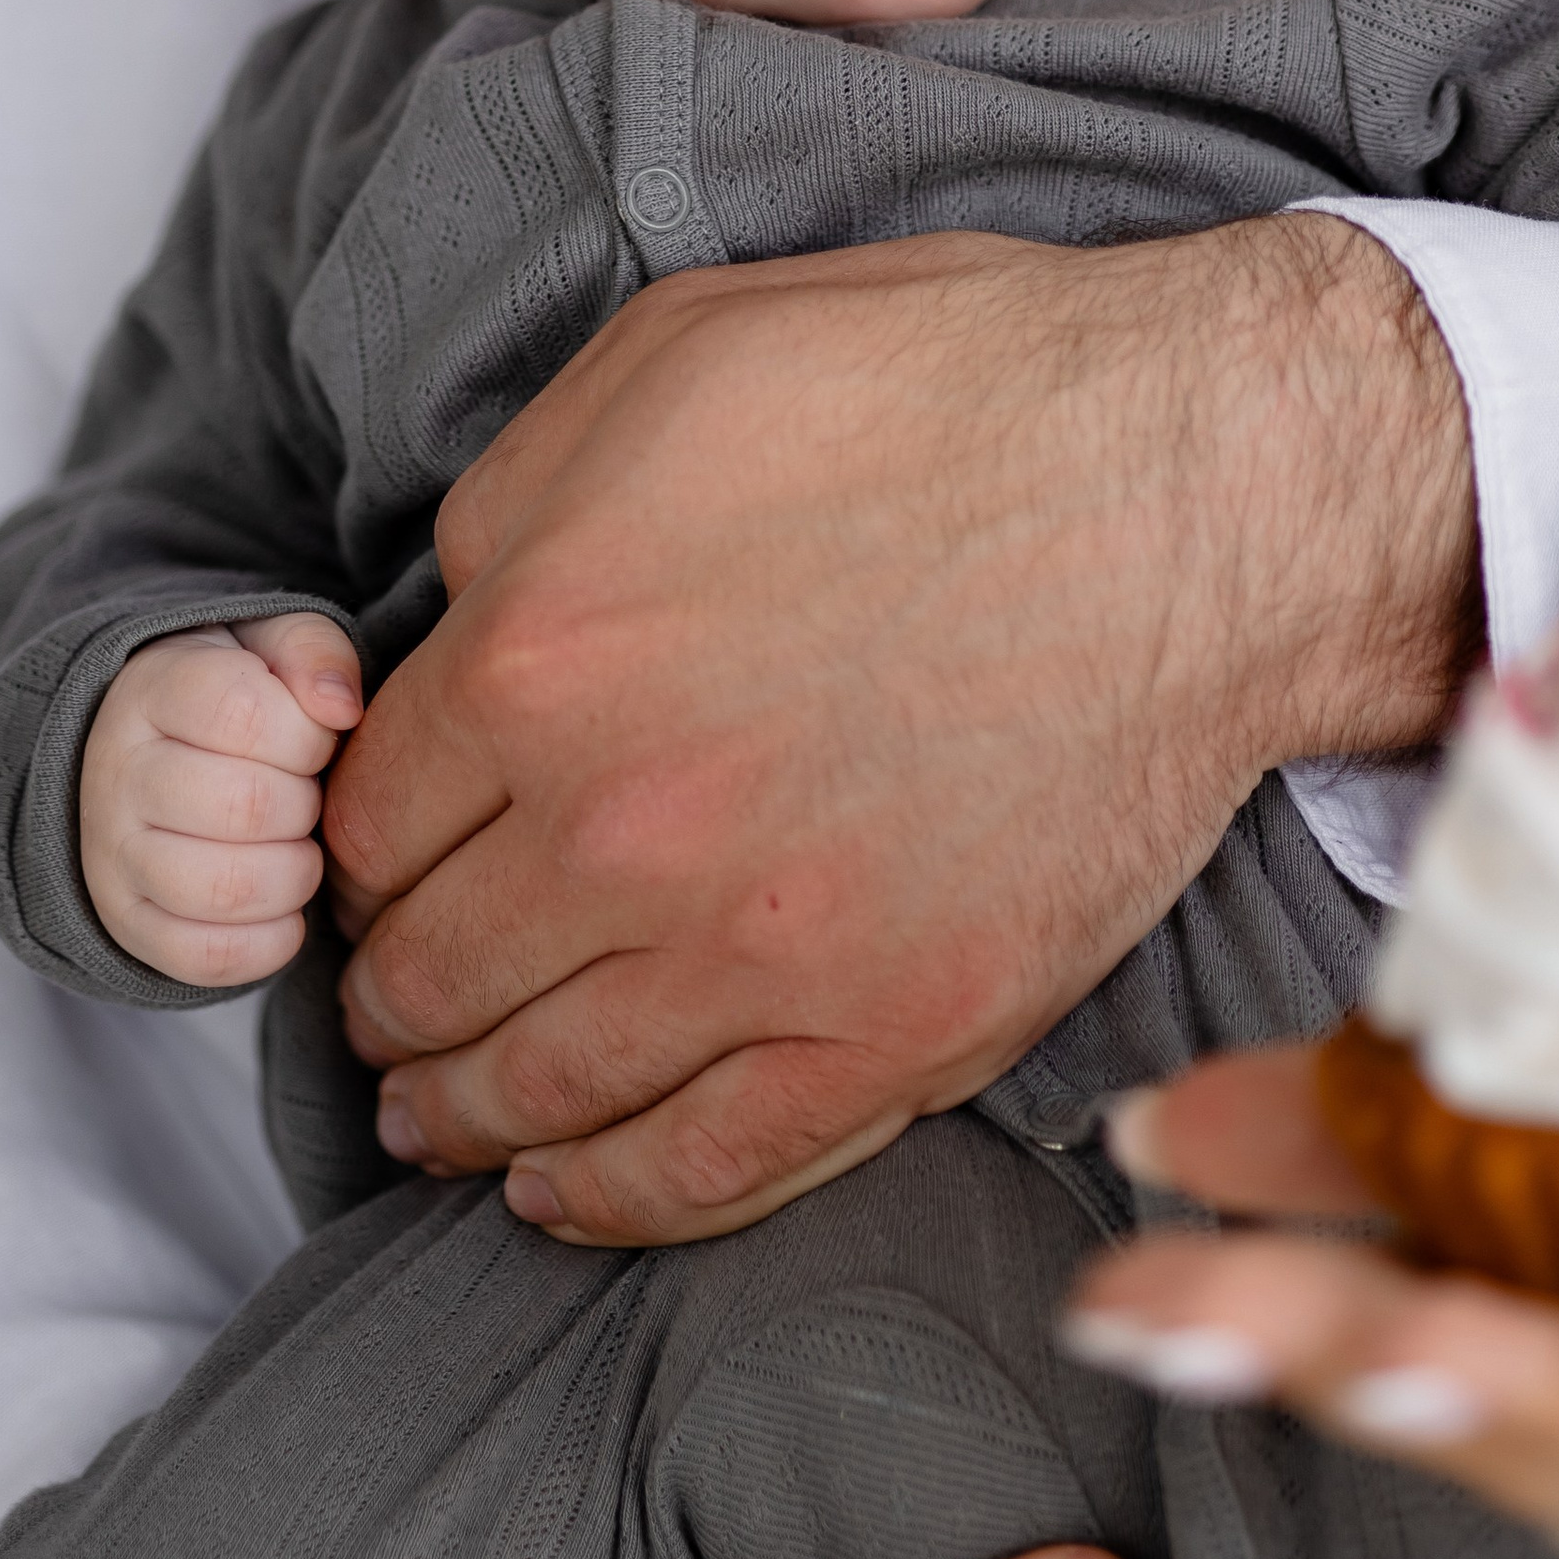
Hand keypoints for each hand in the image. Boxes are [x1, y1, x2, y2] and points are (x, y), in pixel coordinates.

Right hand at [80, 613, 362, 982]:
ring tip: (296, 849)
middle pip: (244, 806)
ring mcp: (113, 856)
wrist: (152, 756)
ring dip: (294, 875)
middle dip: (305, 806)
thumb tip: (340, 707)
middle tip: (306, 797)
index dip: (307, 735)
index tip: (312, 741)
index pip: (242, 713)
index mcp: (153, 691)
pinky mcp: (127, 925)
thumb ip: (315, 652)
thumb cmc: (237, 699)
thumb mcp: (273, 647)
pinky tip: (285, 906)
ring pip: (224, 889)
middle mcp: (117, 774)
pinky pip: (206, 957)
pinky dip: (270, 942)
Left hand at [325, 218, 1474, 1241]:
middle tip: (390, 1007)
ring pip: (540, 1089)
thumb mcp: (673, 358)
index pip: (368, 821)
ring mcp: (759, 953)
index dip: (359, 854)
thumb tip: (447, 620)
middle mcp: (617, 831)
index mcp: (537, 657)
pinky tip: (561, 1193)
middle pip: (428, 971)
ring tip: (443, 1117)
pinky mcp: (896, 1036)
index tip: (378, 873)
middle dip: (390, 994)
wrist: (1198, 494)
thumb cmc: (951, 391)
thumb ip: (515, 505)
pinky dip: (606, 1201)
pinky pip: (704, 1169)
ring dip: (463, 1112)